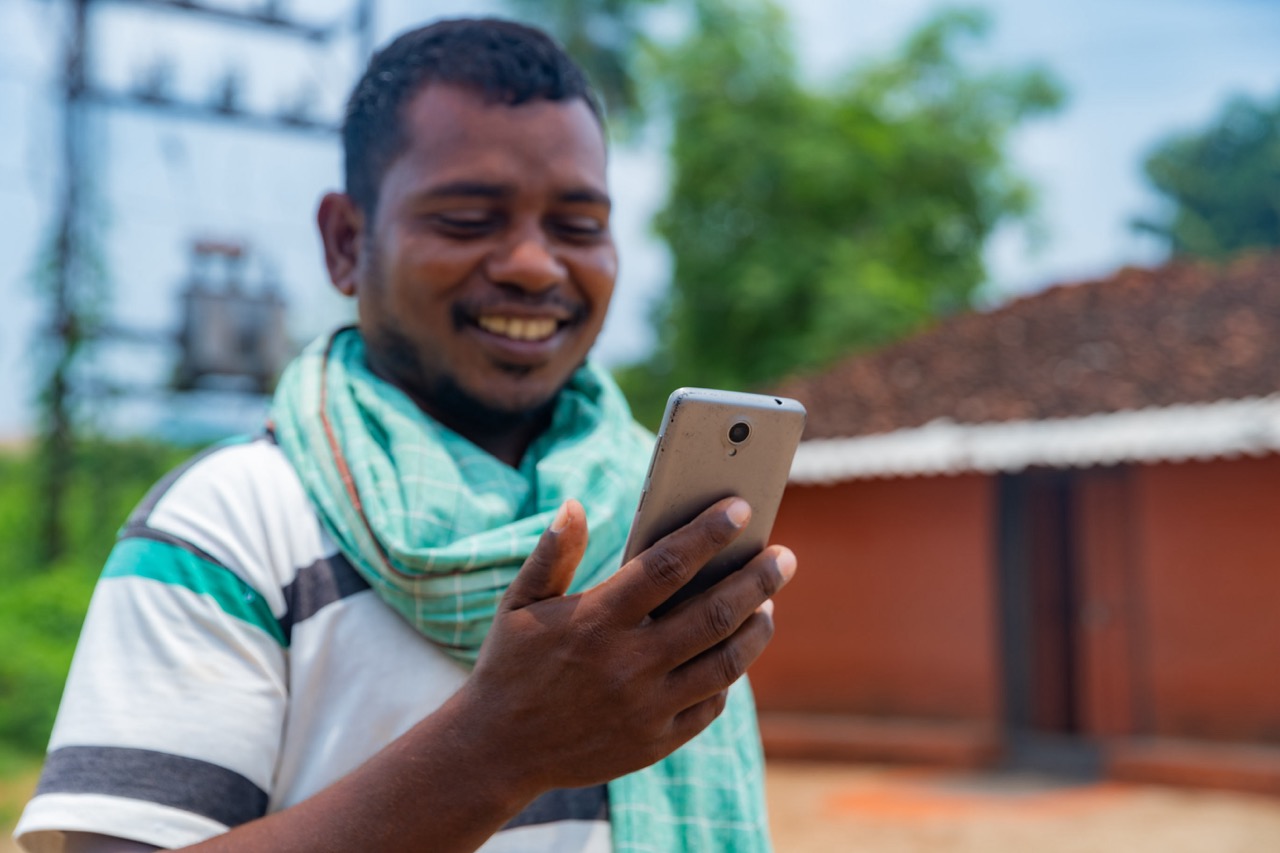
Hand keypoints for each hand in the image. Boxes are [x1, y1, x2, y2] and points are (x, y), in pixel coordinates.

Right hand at [456, 496, 796, 796]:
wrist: (497, 751)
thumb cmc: (511, 666)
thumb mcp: (518, 605)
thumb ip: (551, 555)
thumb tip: (574, 504)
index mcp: (596, 620)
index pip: (667, 565)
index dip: (708, 533)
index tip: (740, 508)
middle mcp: (627, 664)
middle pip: (713, 613)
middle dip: (757, 579)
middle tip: (783, 556)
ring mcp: (645, 707)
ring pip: (726, 663)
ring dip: (756, 628)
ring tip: (768, 603)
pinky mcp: (655, 742)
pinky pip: (711, 705)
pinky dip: (731, 675)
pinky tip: (737, 650)